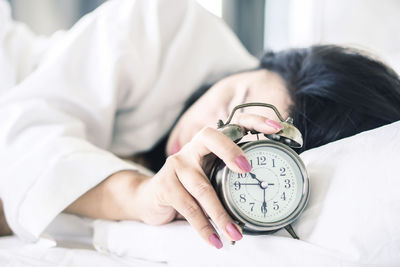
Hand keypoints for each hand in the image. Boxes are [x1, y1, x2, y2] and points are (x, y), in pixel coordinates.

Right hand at [134, 113, 281, 248]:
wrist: (151, 198)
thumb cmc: (187, 187)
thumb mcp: (209, 177)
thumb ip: (228, 177)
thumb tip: (263, 190)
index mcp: (209, 144)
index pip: (232, 125)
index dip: (254, 122)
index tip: (275, 128)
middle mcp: (192, 148)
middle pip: (212, 139)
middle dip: (231, 151)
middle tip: (248, 170)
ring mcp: (177, 164)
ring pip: (203, 187)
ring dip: (221, 214)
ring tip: (235, 233)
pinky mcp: (165, 184)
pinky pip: (189, 207)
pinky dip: (204, 226)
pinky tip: (214, 239)